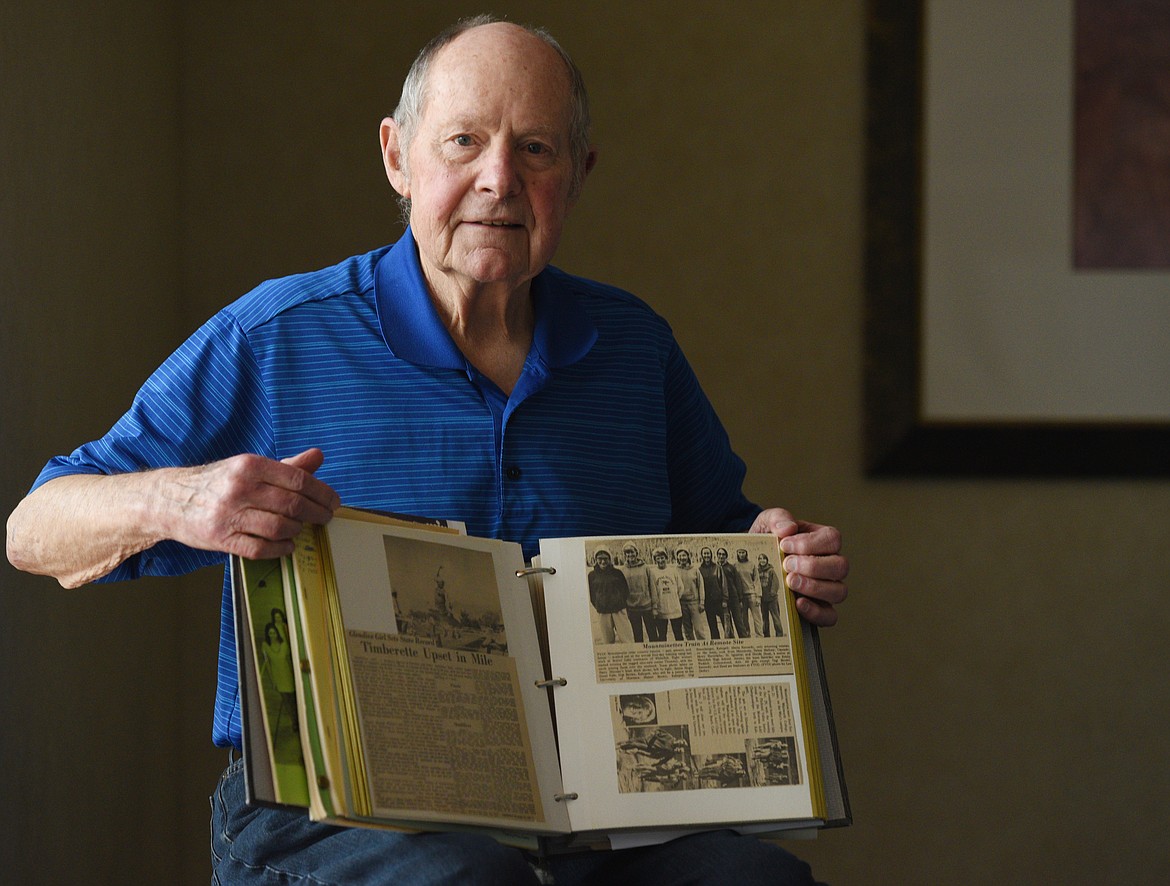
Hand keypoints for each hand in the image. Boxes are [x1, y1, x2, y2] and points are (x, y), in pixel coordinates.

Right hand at [156, 448, 340, 559]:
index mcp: (249, 466)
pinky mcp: (220, 539)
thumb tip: (318, 456)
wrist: (170, 499)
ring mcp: (228, 515)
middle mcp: (239, 488)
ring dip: (297, 530)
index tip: (334, 502)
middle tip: (325, 518)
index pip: (297, 480)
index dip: (322, 493)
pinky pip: (260, 548)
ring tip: (301, 528)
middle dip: (316, 514)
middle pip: (292, 505)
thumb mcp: (250, 467)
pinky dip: (280, 548)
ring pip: (278, 527)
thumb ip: (286, 466)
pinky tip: (287, 544)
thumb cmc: (218, 482)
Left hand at [749, 507, 847, 626]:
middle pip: (841, 566)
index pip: (832, 539)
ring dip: (814, 587)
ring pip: (839, 591)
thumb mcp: (767, 523)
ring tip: (790, 582)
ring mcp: (827, 588)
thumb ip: (778, 518)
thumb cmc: (766, 541)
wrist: (753, 563)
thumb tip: (788, 528)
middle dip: (812, 566)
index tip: (784, 544)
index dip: (810, 543)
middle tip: (787, 565)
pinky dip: (816, 612)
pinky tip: (797, 604)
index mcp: (823, 541)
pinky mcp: (818, 609)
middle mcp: (830, 565)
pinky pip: (829, 616)